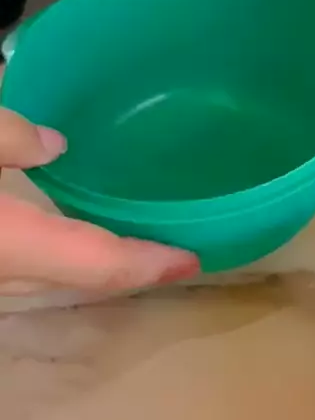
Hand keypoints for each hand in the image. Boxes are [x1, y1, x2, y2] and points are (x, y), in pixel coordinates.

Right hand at [0, 108, 198, 294]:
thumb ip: (11, 136)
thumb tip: (55, 144)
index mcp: (14, 242)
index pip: (100, 261)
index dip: (149, 264)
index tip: (191, 259)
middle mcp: (5, 273)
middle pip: (84, 280)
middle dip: (131, 269)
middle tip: (172, 249)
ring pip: (53, 282)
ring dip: (96, 265)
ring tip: (132, 241)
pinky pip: (27, 273)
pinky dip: (60, 259)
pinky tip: (65, 236)